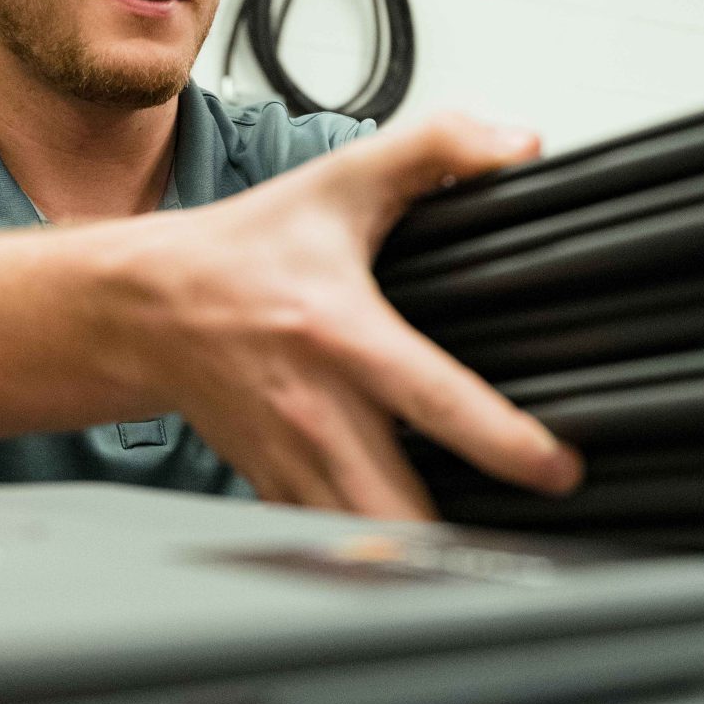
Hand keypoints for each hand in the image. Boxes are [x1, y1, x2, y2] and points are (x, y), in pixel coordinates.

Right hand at [124, 113, 582, 519]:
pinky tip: (414, 548)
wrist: (144, 306)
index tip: (558, 469)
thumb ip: (435, 148)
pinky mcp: (273, 485)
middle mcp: (315, 409)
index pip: (437, 400)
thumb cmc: (243, 251)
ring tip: (483, 559)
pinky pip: (330, 542)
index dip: (505, 443)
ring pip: (362, 545)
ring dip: (420, 558)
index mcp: (341, 334)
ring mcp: (289, 457)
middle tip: (530, 539)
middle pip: (397, 510)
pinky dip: (373, 554)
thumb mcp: (339, 182)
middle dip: (462, 542)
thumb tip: (518, 143)